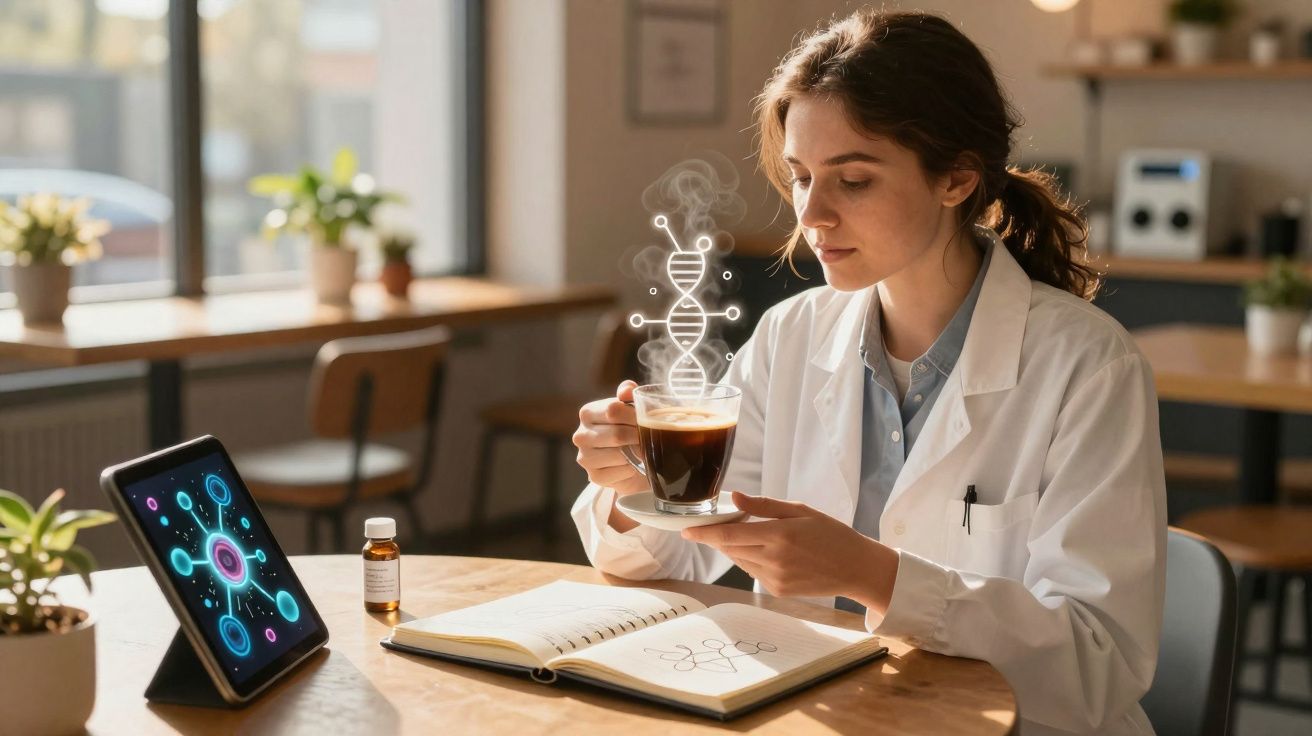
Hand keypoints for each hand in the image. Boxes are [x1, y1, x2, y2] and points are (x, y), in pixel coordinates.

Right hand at [573, 380, 645, 532]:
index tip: (648, 419)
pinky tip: (634, 464)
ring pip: (618, 455)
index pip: (613, 410)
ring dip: (636, 453)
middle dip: (639, 436)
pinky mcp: (594, 476)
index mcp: (587, 412)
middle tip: (650, 437)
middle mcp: (581, 434)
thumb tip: (626, 391)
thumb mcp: (631, 406)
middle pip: (617, 434)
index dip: (635, 415)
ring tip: (643, 449)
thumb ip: (628, 392)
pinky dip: (632, 469)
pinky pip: (619, 472)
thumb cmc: (630, 427)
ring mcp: (585, 457)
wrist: (630, 457)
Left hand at [681, 492, 898, 613]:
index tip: (685, 530)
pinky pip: (753, 573)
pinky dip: (752, 560)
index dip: (703, 534)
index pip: (729, 536)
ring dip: (736, 548)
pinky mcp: (778, 592)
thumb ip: (764, 506)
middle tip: (722, 524)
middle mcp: (774, 560)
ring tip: (753, 535)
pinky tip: (770, 553)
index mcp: (779, 536)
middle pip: (730, 549)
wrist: (857, 569)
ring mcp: (775, 579)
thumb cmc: (832, 534)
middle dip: (720, 537)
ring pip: (740, 561)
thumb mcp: (801, 510)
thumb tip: (734, 498)